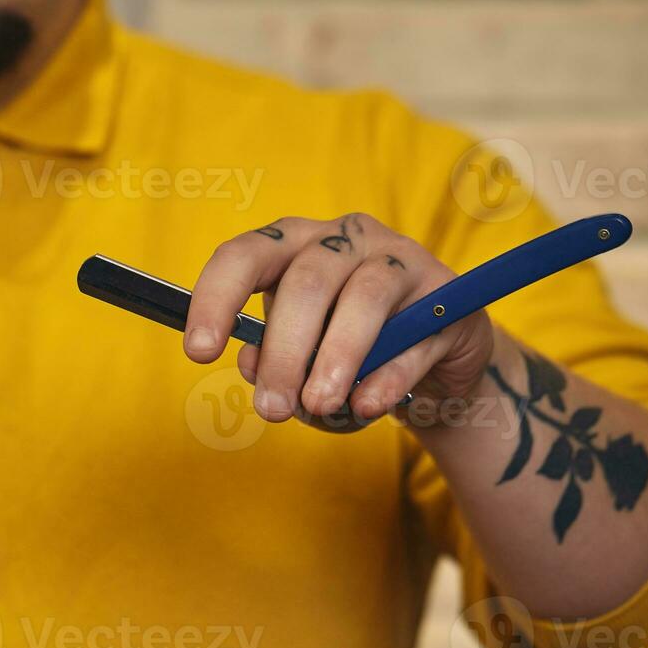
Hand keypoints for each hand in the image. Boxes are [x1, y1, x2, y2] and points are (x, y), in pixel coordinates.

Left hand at [184, 214, 494, 430]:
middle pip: (307, 283)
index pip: (245, 256)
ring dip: (336, 359)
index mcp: (295, 243)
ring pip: (364, 299)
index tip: (198, 351)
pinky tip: (366, 406)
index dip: (216, 299)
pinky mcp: (449, 294)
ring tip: (319, 406)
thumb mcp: (299, 350)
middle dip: (284, 352)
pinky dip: (386, 377)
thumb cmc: (345, 346)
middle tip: (273, 409)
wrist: (429, 359)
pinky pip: (415, 335)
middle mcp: (346, 238)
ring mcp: (402, 258)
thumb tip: (254, 367)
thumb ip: (271, 356)